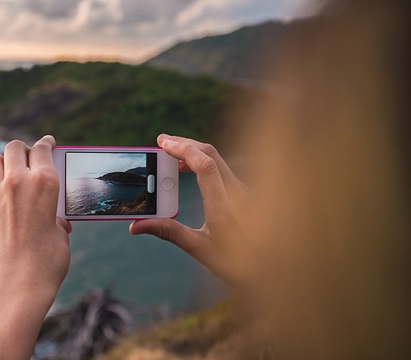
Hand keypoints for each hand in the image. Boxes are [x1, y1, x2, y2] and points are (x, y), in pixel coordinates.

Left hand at [0, 135, 70, 296]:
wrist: (17, 287)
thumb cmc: (48, 263)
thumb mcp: (61, 234)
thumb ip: (56, 216)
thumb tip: (55, 218)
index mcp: (45, 182)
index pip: (42, 149)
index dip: (46, 143)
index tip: (48, 142)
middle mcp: (19, 183)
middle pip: (14, 147)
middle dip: (23, 148)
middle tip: (30, 156)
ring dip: (4, 160)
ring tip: (14, 170)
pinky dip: (0, 188)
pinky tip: (11, 204)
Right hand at [130, 134, 252, 286]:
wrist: (273, 269)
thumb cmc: (238, 264)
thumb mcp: (200, 249)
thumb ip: (169, 232)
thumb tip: (137, 226)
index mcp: (225, 207)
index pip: (206, 166)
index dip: (183, 150)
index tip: (163, 144)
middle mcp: (238, 193)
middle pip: (211, 154)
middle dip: (184, 143)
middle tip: (161, 141)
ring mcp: (245, 190)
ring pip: (218, 159)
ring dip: (194, 151)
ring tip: (172, 152)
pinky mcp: (246, 192)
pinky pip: (223, 168)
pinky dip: (203, 161)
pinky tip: (190, 168)